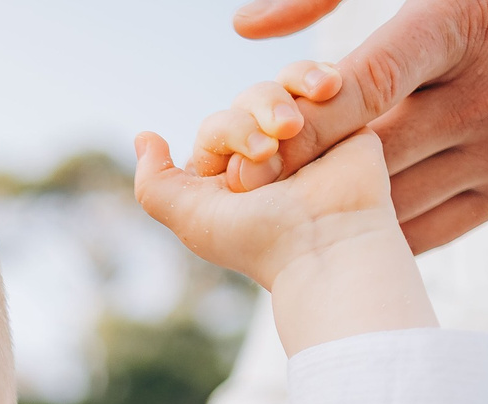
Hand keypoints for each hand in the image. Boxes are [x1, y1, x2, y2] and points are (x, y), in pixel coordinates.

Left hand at [135, 66, 433, 351]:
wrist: (329, 243)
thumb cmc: (260, 239)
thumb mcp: (190, 218)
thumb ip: (154, 183)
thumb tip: (145, 136)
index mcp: (229, 178)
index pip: (215, 128)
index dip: (228, 134)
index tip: (246, 178)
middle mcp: (265, 158)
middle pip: (244, 104)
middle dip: (251, 121)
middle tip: (270, 153)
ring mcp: (304, 141)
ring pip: (277, 91)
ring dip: (277, 104)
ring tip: (293, 129)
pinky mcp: (341, 125)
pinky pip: (318, 81)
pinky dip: (315, 77)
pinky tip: (324, 87)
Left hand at [226, 0, 487, 249]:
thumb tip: (247, 30)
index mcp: (464, 24)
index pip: (366, 85)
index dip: (302, 125)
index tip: (248, 149)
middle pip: (373, 154)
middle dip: (305, 176)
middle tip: (246, 189)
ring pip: (398, 199)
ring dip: (338, 210)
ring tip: (283, 212)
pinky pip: (435, 226)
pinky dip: (385, 227)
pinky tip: (343, 227)